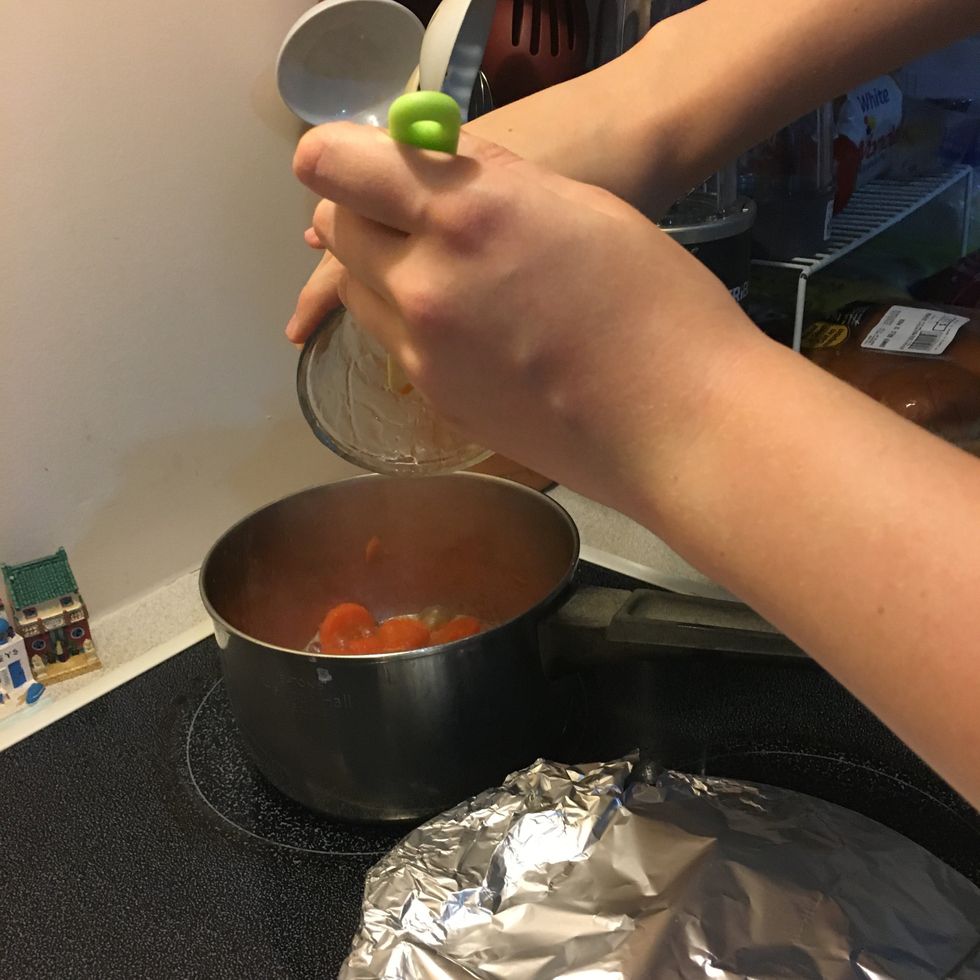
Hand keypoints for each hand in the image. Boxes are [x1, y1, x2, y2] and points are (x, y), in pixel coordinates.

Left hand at [291, 123, 760, 510]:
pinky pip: (393, 340)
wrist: (677, 423)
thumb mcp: (575, 203)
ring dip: (382, 268)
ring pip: (358, 289)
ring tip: (450, 272)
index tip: (371, 160)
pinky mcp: (435, 399)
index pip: (334, 165)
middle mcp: (423, 283)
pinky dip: (411, 320)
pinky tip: (471, 325)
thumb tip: (432, 169)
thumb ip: (489, 180)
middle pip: (335, 228)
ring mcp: (423, 352)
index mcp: (463, 214)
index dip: (342, 156)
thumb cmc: (655, 300)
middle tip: (416, 213)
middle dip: (363, 210)